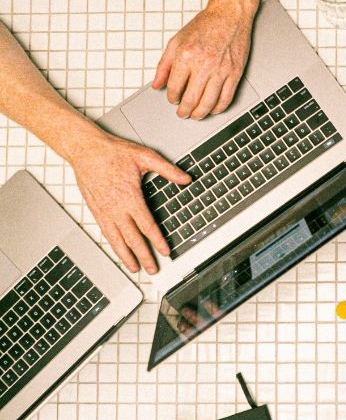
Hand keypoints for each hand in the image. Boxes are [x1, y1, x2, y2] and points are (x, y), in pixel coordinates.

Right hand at [69, 128, 190, 273]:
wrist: (85, 149)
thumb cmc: (113, 152)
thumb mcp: (145, 157)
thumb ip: (167, 170)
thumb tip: (185, 178)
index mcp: (130, 198)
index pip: (147, 226)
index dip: (157, 241)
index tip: (165, 252)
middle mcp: (116, 208)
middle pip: (133, 239)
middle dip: (144, 256)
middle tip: (153, 269)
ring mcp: (104, 211)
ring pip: (117, 240)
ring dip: (126, 256)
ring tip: (134, 268)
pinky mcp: (95, 210)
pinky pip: (106, 233)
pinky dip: (113, 245)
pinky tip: (118, 251)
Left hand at [153, 6, 251, 119]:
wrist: (230, 15)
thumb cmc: (205, 25)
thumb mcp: (177, 41)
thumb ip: (164, 65)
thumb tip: (157, 84)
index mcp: (186, 56)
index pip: (174, 87)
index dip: (171, 97)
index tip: (173, 100)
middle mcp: (204, 64)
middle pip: (191, 99)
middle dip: (184, 111)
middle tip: (183, 113)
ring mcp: (221, 70)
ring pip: (208, 103)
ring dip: (200, 113)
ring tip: (196, 115)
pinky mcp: (235, 73)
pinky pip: (226, 98)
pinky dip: (218, 108)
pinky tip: (213, 109)